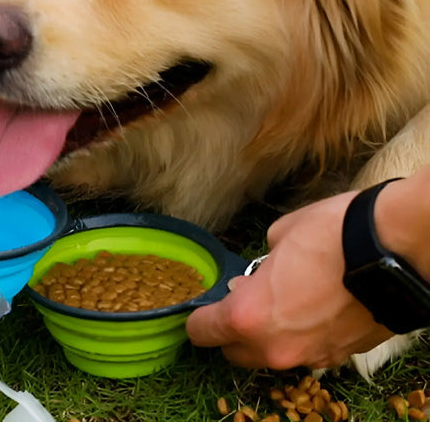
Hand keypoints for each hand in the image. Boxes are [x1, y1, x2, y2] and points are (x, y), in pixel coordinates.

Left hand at [185, 192, 393, 368]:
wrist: (393, 253)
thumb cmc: (328, 235)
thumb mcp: (278, 236)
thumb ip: (259, 265)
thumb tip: (262, 275)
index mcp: (247, 315)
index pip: (203, 332)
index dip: (199, 317)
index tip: (205, 305)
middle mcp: (274, 347)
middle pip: (235, 352)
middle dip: (232, 331)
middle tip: (244, 300)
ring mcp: (309, 357)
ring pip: (272, 356)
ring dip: (268, 336)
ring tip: (284, 301)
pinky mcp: (340, 357)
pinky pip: (306, 353)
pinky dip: (301, 336)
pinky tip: (314, 307)